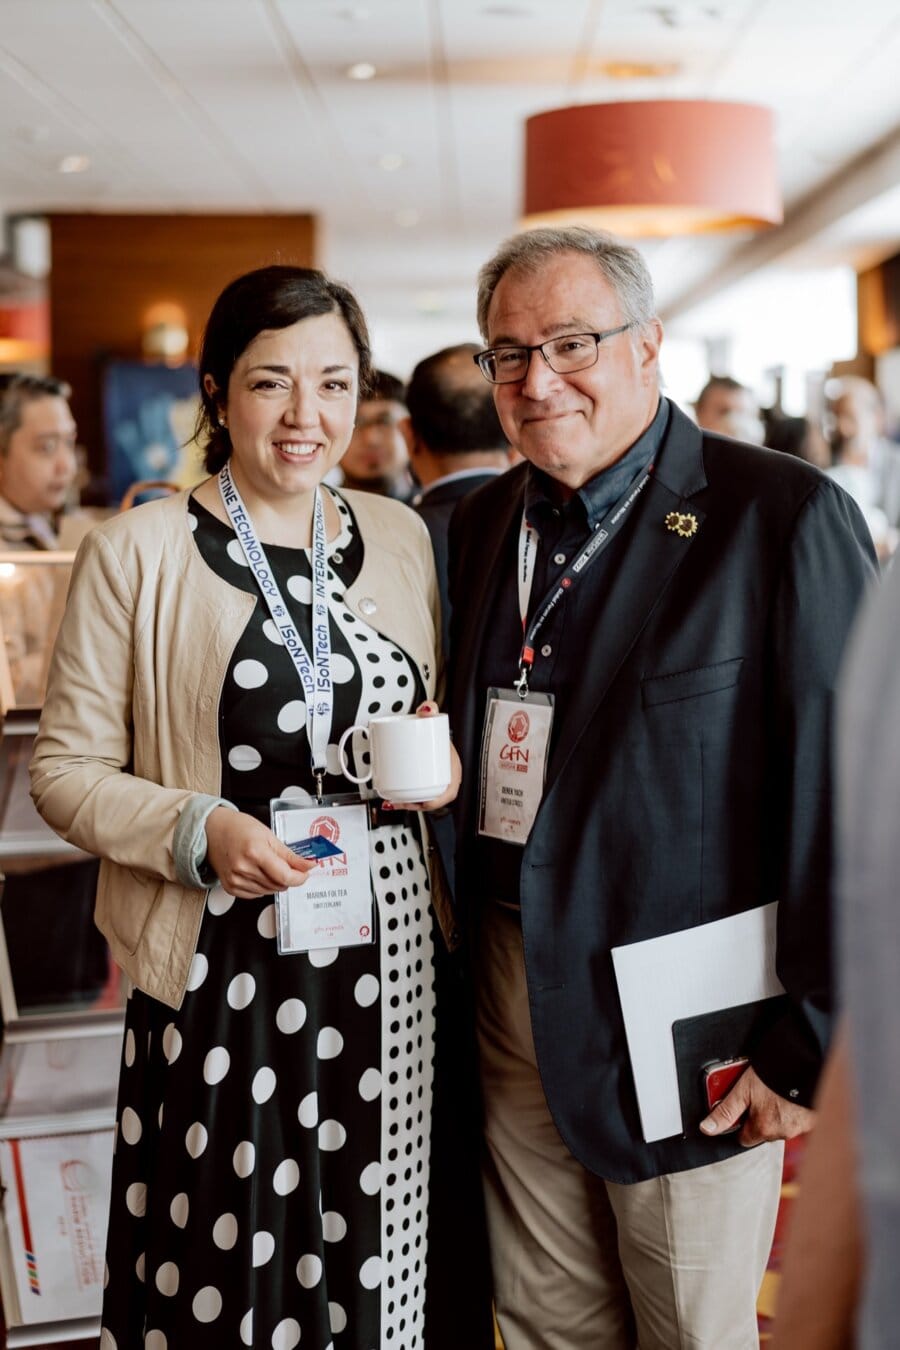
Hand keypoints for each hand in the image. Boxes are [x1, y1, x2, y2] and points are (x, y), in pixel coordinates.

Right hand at [205, 807, 315, 898]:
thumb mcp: (269, 836)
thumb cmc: (238, 828)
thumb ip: (290, 855)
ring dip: (276, 882)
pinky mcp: (231, 887)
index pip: (285, 876)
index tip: (305, 872)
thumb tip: (308, 865)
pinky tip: (258, 872)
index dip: (300, 877)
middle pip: (278, 885)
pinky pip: (256, 894)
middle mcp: (243, 868)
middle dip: (288, 877)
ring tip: (268, 865)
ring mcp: (235, 880)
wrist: (213, 831)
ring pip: (269, 891)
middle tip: (287, 865)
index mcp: (255, 852)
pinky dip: (263, 886)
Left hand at [383, 701, 460, 811]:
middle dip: (415, 805)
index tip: (425, 802)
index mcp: (452, 768)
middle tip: (399, 802)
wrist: (432, 732)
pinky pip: (419, 797)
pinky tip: (394, 800)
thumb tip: (427, 709)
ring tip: (392, 802)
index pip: (450, 791)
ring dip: (408, 805)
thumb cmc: (435, 731)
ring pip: (422, 800)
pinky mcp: (424, 783)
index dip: (438, 800)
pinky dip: (407, 801)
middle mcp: (445, 778)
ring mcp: (434, 781)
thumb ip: (431, 710)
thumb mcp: (434, 720)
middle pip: (432, 799)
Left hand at [700, 1064, 814, 1146]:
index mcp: (763, 1129)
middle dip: (760, 1117)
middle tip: (759, 1094)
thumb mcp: (743, 1089)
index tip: (742, 1109)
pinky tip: (791, 1094)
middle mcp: (783, 1133)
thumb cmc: (774, 1074)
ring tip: (775, 1091)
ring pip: (781, 1125)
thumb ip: (725, 1111)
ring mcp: (801, 1127)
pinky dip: (794, 1110)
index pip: (744, 1139)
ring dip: (778, 1113)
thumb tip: (706, 1129)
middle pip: (763, 1132)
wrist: (806, 1061)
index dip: (740, 1123)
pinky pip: (799, 1119)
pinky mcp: (814, 1119)